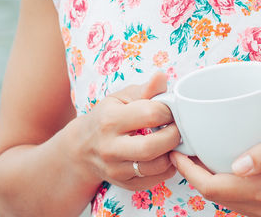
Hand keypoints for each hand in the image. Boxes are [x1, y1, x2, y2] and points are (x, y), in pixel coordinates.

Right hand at [77, 71, 180, 191]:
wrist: (82, 147)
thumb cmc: (106, 117)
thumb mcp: (121, 98)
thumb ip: (145, 89)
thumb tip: (161, 76)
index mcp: (110, 120)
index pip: (150, 115)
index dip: (168, 111)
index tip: (171, 110)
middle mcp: (110, 148)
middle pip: (152, 147)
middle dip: (174, 136)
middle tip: (178, 127)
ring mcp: (116, 169)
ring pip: (156, 167)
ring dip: (172, 153)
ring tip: (172, 141)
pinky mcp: (124, 184)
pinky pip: (155, 179)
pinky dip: (167, 167)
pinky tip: (164, 154)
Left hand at [169, 115, 260, 216]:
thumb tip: (238, 166)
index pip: (215, 188)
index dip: (190, 171)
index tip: (177, 149)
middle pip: (215, 196)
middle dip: (193, 174)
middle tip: (182, 146)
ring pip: (225, 201)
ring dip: (207, 180)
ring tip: (196, 152)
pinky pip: (237, 201)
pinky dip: (223, 185)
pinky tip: (218, 164)